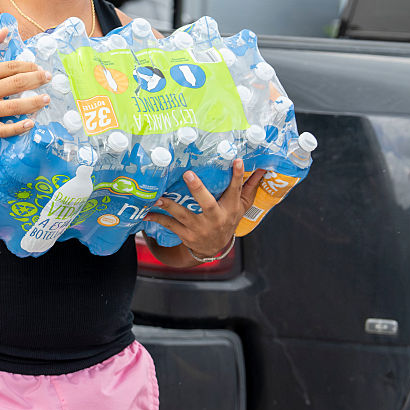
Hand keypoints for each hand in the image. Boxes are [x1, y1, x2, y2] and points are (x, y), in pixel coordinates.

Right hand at [0, 30, 50, 139]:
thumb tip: (5, 30)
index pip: (9, 67)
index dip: (27, 66)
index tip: (38, 67)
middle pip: (14, 85)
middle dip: (35, 80)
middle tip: (47, 78)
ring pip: (13, 107)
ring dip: (33, 103)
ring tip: (46, 99)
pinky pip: (4, 129)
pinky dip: (18, 127)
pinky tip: (31, 123)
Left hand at [144, 160, 266, 257]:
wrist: (214, 249)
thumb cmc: (228, 220)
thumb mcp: (241, 207)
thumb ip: (249, 187)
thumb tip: (264, 168)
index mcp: (230, 209)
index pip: (235, 190)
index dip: (237, 176)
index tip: (237, 160)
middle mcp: (215, 218)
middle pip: (207, 202)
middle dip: (197, 188)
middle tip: (187, 174)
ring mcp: (199, 227)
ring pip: (183, 214)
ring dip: (169, 205)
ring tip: (157, 196)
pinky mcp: (186, 234)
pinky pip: (170, 225)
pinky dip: (158, 218)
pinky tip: (146, 212)